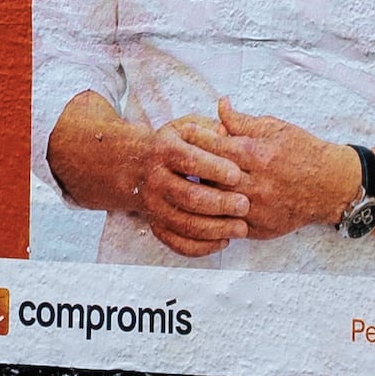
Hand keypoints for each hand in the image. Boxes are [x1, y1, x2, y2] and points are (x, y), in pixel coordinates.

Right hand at [129, 117, 249, 257]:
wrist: (130, 165)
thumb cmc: (168, 146)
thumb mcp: (183, 128)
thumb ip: (207, 131)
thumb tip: (227, 131)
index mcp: (164, 151)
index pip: (189, 161)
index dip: (214, 168)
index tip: (237, 174)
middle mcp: (156, 180)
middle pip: (188, 196)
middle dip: (220, 203)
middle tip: (245, 205)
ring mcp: (154, 206)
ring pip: (185, 224)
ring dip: (216, 229)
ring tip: (242, 228)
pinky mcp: (156, 225)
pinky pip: (177, 242)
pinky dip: (201, 247)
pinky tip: (223, 241)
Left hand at [174, 106, 365, 243]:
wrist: (331, 186)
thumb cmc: (304, 152)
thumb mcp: (276, 129)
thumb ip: (243, 122)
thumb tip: (220, 106)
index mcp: (260, 156)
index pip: (218, 147)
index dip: (197, 138)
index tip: (182, 132)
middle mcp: (257, 185)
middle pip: (212, 177)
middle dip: (193, 167)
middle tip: (176, 159)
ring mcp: (258, 210)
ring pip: (217, 204)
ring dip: (201, 193)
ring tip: (187, 182)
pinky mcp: (260, 229)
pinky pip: (229, 224)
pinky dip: (216, 215)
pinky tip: (204, 206)